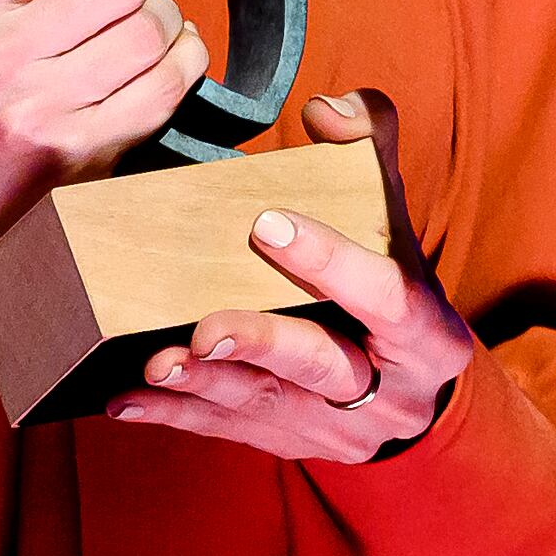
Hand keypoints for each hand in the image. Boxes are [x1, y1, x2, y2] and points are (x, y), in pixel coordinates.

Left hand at [104, 94, 484, 466]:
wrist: (407, 392)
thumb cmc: (394, 288)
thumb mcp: (395, 220)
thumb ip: (369, 153)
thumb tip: (326, 109)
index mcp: (428, 334)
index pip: (388, 297)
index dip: (332, 262)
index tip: (267, 224)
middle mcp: (389, 392)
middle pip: (324, 367)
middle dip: (262, 345)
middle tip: (205, 325)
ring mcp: (336, 428)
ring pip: (265, 406)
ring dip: (206, 384)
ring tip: (157, 362)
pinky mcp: (288, 445)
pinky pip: (225, 433)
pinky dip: (175, 415)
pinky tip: (127, 398)